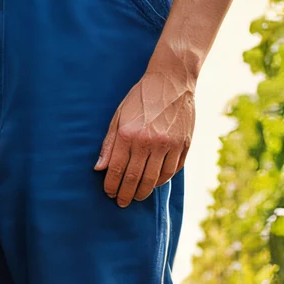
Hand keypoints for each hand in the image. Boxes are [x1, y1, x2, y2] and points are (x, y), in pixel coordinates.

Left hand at [95, 70, 193, 206]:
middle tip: (121, 203)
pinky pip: (172, 171)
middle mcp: (149, 142)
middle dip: (126, 194)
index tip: (109, 193)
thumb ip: (109, 144)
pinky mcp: (184, 145)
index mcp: (129, 134)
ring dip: (144, 192)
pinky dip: (162, 180)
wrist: (172, 81)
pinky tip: (154, 183)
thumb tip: (99, 168)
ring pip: (155, 179)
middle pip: (136, 179)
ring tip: (137, 197)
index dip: (112, 185)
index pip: (117, 170)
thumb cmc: (141, 97)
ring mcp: (169, 144)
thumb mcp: (119, 116)